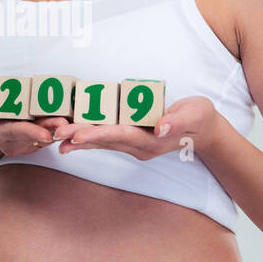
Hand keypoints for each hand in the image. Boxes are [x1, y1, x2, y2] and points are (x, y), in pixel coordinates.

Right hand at [0, 83, 64, 156]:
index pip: (15, 132)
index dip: (31, 133)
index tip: (45, 134)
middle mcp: (10, 142)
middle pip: (33, 136)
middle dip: (50, 130)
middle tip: (65, 124)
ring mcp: (22, 144)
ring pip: (44, 137)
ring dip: (58, 130)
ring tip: (72, 120)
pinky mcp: (32, 141)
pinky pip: (47, 135)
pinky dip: (58, 128)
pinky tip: (69, 118)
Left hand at [49, 96, 219, 160]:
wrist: (205, 131)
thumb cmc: (199, 118)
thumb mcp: (194, 115)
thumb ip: (177, 121)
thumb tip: (161, 126)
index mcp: (152, 140)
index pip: (120, 135)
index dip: (97, 134)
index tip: (77, 135)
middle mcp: (140, 146)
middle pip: (106, 142)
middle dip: (80, 138)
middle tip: (57, 136)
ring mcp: (135, 146)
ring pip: (103, 143)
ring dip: (80, 141)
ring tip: (57, 140)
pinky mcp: (132, 140)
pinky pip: (107, 140)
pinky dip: (89, 138)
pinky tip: (72, 138)